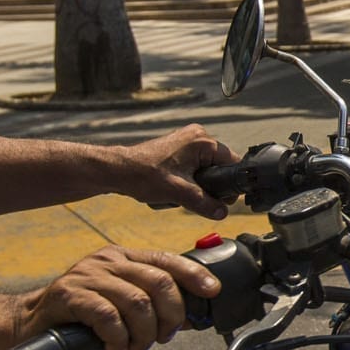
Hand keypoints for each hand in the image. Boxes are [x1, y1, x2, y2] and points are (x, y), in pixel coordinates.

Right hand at [11, 246, 221, 349]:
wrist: (30, 323)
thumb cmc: (80, 316)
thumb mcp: (118, 302)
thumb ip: (148, 303)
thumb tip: (186, 317)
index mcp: (123, 258)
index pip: (167, 260)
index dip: (194, 275)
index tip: (212, 291)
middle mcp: (108, 261)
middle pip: (158, 281)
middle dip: (170, 315)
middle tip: (162, 338)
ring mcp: (88, 275)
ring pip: (137, 301)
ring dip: (144, 333)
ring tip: (135, 348)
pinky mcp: (70, 294)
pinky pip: (108, 315)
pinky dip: (118, 337)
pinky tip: (115, 347)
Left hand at [112, 124, 236, 218]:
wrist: (117, 171)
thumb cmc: (143, 175)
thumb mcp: (180, 193)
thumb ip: (205, 203)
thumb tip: (222, 213)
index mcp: (202, 141)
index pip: (232, 162)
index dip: (229, 184)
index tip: (221, 199)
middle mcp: (197, 136)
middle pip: (219, 167)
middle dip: (210, 186)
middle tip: (193, 197)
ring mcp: (187, 142)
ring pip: (206, 169)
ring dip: (197, 185)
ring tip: (178, 191)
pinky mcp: (178, 149)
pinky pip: (194, 168)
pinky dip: (187, 181)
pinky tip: (173, 187)